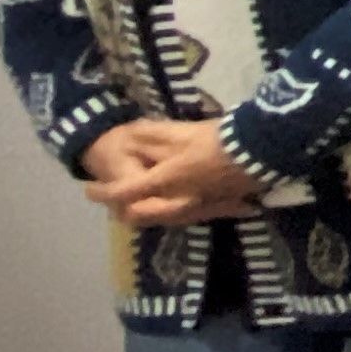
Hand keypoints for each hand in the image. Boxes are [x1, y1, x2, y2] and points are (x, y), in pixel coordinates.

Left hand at [79, 118, 259, 227]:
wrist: (262, 151)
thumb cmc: (218, 139)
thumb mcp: (181, 132)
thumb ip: (152, 136)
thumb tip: (129, 136)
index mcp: (166, 181)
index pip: (124, 192)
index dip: (103, 192)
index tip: (89, 189)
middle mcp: (177, 202)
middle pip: (140, 216)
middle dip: (122, 210)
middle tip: (114, 201)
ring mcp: (197, 208)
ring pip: (162, 219)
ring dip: (146, 213)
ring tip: (141, 200)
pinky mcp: (216, 209)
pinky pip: (187, 216)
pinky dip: (174, 212)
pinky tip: (178, 201)